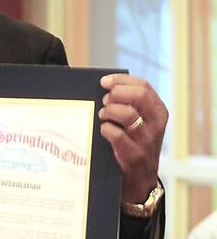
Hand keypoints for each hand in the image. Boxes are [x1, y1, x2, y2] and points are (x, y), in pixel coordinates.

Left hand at [98, 73, 167, 202]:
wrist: (139, 178)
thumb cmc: (133, 142)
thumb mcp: (139, 121)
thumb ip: (128, 103)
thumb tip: (104, 86)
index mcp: (158, 111)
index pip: (143, 86)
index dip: (121, 81)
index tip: (104, 82)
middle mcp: (156, 123)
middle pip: (139, 96)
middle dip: (117, 93)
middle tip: (104, 100)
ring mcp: (146, 140)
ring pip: (128, 114)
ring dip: (109, 111)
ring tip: (103, 116)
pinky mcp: (134, 155)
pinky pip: (117, 135)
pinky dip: (106, 129)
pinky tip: (103, 131)